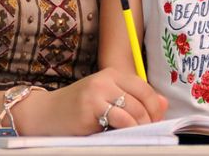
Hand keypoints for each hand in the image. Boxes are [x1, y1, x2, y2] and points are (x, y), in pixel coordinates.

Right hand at [19, 67, 167, 134]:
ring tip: (136, 134)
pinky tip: (122, 134)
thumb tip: (164, 103)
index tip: (155, 121)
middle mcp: (105, 79)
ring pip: (133, 110)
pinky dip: (127, 129)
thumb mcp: (106, 98)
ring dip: (140, 126)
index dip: (155, 106)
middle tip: (148, 131)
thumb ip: (133, 98)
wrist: (45, 114)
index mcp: (112, 74)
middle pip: (142, 100)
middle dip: (150, 119)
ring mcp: (97, 93)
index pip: (144, 88)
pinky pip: (120, 119)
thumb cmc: (78, 108)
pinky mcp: (91, 108)